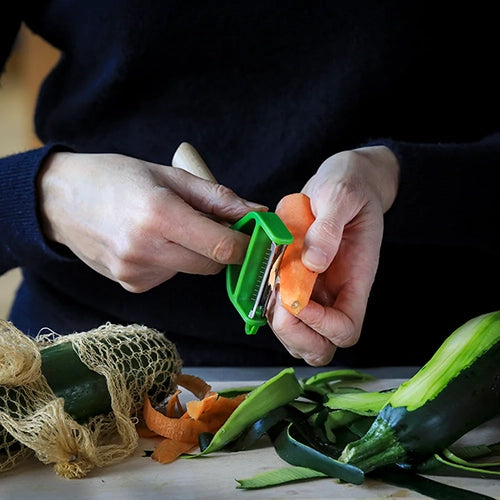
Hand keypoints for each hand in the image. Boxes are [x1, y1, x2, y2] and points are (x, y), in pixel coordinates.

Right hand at [37, 152, 265, 291]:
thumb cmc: (115, 178)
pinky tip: (150, 240)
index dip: (246, 244)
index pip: (223, 247)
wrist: (59, 200)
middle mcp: (146, 250)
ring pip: (192, 269)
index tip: (253, 234)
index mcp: (159, 214)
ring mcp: (136, 272)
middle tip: (209, 222)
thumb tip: (256, 213)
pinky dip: (173, 259)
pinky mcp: (132, 285)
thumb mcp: (169, 175)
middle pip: (212, 265)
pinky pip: (171, 275)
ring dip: (194, 251)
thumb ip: (217, 197)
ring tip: (167, 225)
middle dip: (222, 247)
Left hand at [267, 146, 399, 365]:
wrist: (344, 182)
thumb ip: (329, 227)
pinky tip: (266, 277)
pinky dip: (268, 306)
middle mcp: (337, 293)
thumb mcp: (341, 195)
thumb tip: (313, 262)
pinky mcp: (298, 282)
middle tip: (278, 298)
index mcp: (356, 279)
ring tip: (271, 286)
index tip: (297, 297)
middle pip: (322, 346)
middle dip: (295, 334)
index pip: (345, 329)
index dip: (321, 325)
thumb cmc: (350, 187)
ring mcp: (317, 291)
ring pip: (299, 336)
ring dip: (279, 323)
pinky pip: (282, 312)